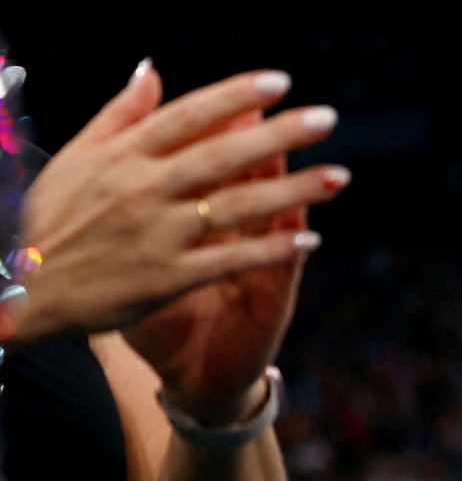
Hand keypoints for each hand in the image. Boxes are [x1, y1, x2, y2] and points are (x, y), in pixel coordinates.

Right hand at [14, 61, 346, 346]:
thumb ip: (120, 115)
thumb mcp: (75, 158)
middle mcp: (142, 191)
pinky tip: (309, 239)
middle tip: (327, 118)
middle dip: (278, 136)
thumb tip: (152, 69)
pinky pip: (229, 259)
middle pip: (221, 156)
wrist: (20, 289)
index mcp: (121, 157)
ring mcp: (156, 235)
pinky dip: (270, 250)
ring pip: (235, 206)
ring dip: (292, 191)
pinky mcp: (167, 278)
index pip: (188, 116)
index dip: (235, 97)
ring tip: (338, 176)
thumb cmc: (47, 219)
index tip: (279, 82)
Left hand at [119, 110, 347, 423]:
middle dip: (267, 150)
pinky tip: (306, 234)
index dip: (226, 136)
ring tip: (310, 164)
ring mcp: (257, 273)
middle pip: (253, 188)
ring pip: (276, 227)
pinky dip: (290, 258)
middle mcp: (239, 243)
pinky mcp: (265, 309)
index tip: (236, 101)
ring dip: (297, 196)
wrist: (195, 379)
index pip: (217, 171)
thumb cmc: (170, 319)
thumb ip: (147, 211)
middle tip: (278, 115)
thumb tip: (131, 164)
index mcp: (205, 225)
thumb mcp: (150, 262)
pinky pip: (277, 280)